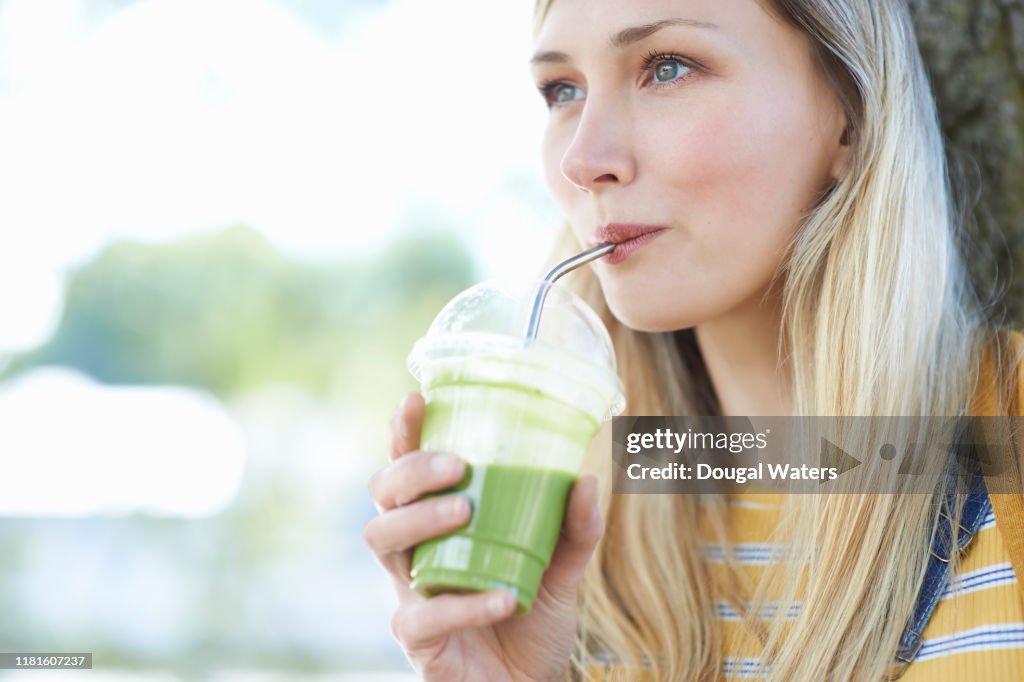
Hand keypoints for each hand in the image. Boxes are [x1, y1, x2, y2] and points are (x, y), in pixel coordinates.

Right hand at [364, 392, 604, 681]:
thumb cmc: (531, 615)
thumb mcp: (561, 568)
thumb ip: (575, 529)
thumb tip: (587, 480)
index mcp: (438, 524)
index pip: (409, 470)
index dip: (404, 434)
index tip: (416, 399)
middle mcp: (414, 552)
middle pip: (383, 497)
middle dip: (411, 471)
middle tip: (458, 465)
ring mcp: (409, 594)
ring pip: (383, 542)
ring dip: (421, 520)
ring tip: (466, 511)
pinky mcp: (417, 639)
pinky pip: (423, 616)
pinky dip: (465, 603)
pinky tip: (504, 596)